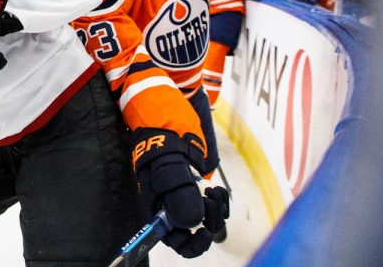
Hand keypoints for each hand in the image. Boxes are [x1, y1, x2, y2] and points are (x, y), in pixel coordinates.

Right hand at [132, 128, 228, 257]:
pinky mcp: (201, 196)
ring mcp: (190, 205)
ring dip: (216, 208)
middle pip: (197, 233)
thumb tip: (194, 223)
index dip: (192, 245)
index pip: (177, 243)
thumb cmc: (161, 156)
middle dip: (209, 220)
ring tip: (212, 190)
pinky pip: (218, 209)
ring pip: (210, 221)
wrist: (168, 136)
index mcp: (161, 216)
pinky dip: (221, 200)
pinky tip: (216, 189)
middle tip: (209, 199)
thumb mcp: (167, 175)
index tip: (204, 233)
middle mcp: (176, 215)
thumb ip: (179, 198)